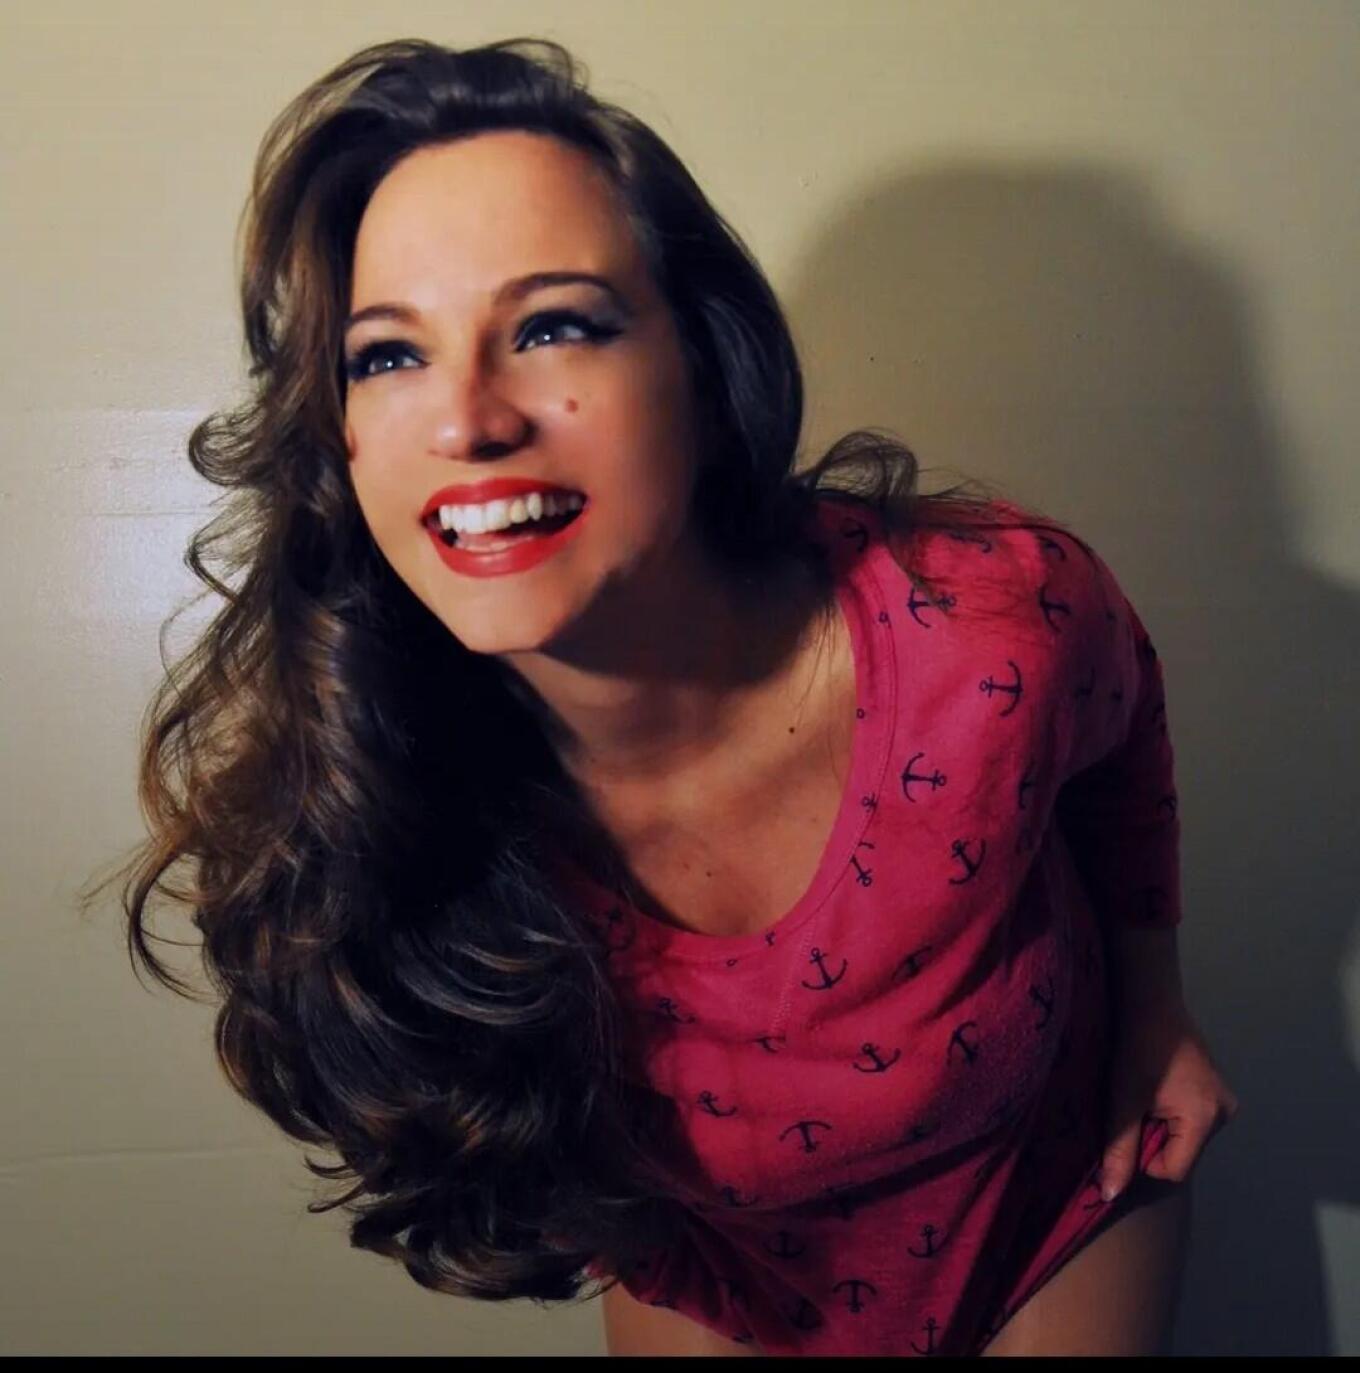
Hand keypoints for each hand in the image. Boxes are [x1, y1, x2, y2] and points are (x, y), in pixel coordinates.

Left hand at [1098, 994, 1239, 1201]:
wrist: (1150, 1000)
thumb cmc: (1135, 1045)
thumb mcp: (1122, 1099)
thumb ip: (1118, 1149)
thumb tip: (1109, 1195)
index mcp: (1206, 1118)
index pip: (1173, 1169)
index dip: (1142, 1162)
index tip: (1121, 1137)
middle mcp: (1224, 1113)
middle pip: (1180, 1154)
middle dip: (1149, 1142)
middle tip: (1128, 1112)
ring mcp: (1222, 1101)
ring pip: (1182, 1138)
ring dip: (1157, 1127)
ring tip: (1139, 1096)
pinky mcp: (1213, 1092)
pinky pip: (1188, 1120)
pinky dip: (1166, 1115)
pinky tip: (1151, 1090)